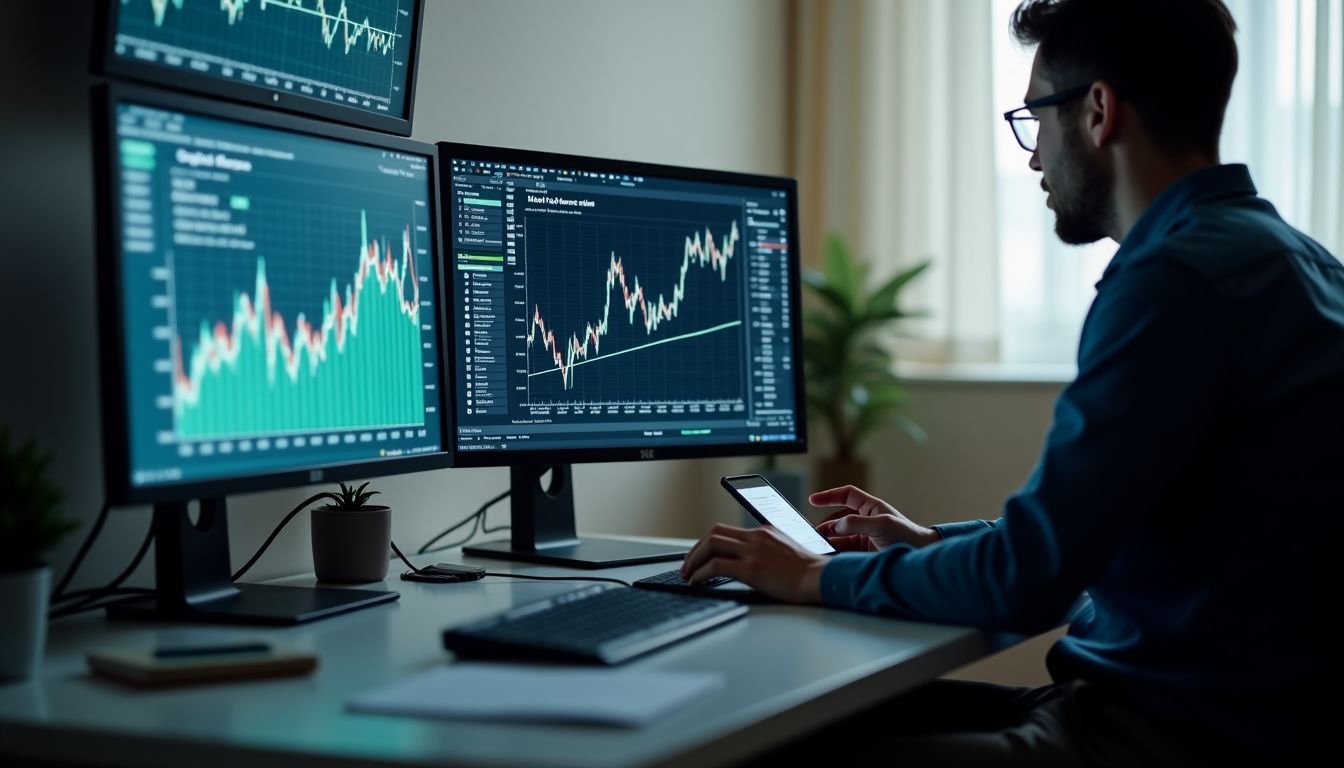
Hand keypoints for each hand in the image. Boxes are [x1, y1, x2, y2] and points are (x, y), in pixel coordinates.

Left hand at [679, 524, 826, 603]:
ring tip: (688, 574)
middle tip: (688, 565)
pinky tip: (697, 582)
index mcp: (763, 531)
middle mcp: (755, 537)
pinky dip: (700, 573)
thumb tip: (752, 561)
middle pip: (713, 534)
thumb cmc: (809, 571)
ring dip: (693, 560)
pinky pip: (715, 566)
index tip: (701, 554)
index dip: (708, 542)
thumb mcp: (787, 550)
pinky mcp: (751, 568)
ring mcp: (752, 551)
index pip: (726, 530)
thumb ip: (768, 549)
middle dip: (695, 550)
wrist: (821, 577)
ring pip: (710, 545)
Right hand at [810, 485, 938, 550]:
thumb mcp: (882, 524)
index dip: (829, 496)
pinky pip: (845, 552)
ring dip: (829, 542)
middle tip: (813, 535)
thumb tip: (836, 527)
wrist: (922, 557)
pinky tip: (829, 558)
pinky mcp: (865, 554)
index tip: (812, 500)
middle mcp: (866, 522)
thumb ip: (857, 523)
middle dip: (825, 527)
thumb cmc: (908, 536)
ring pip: (840, 538)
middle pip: (838, 521)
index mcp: (871, 508)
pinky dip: (836, 554)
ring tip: (819, 549)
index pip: (846, 496)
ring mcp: (865, 538)